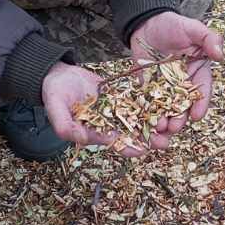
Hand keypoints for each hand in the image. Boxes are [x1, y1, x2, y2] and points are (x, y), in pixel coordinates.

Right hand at [40, 62, 163, 156]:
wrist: (58, 75)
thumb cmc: (54, 93)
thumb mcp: (55, 108)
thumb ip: (65, 125)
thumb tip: (81, 140)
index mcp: (92, 132)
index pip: (112, 142)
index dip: (127, 147)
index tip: (142, 150)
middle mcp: (105, 124)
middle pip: (129, 134)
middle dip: (147, 139)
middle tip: (165, 142)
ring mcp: (113, 110)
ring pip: (135, 119)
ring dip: (152, 124)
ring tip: (171, 126)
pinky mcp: (118, 97)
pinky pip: (134, 102)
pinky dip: (148, 104)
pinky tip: (164, 104)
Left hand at [129, 12, 224, 134]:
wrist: (146, 23)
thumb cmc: (173, 24)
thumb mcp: (193, 28)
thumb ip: (209, 38)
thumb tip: (221, 55)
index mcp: (198, 71)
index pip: (202, 91)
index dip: (201, 105)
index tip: (197, 116)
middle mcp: (183, 83)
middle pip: (184, 105)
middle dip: (180, 118)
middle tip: (174, 127)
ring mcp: (165, 88)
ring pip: (167, 109)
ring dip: (164, 120)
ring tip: (159, 128)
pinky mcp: (148, 88)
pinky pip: (149, 104)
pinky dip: (148, 114)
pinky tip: (144, 122)